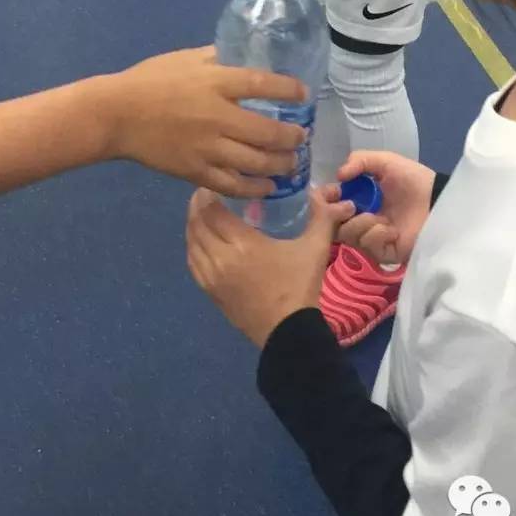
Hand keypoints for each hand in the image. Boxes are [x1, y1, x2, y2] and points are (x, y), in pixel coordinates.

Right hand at [104, 46, 306, 196]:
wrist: (117, 115)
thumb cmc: (150, 80)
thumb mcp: (185, 58)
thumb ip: (215, 56)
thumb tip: (242, 53)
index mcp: (216, 83)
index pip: (263, 84)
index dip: (289, 90)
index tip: (303, 94)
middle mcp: (218, 117)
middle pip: (268, 132)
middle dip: (292, 137)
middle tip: (301, 137)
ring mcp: (208, 148)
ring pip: (256, 162)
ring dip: (281, 163)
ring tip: (291, 162)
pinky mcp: (196, 171)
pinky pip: (234, 184)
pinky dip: (256, 187)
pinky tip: (268, 186)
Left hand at [186, 187, 337, 347]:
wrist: (289, 333)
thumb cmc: (299, 287)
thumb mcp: (314, 249)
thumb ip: (321, 217)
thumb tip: (324, 193)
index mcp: (242, 244)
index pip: (211, 209)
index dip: (209, 192)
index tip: (217, 182)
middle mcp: (220, 257)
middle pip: (197, 222)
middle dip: (199, 203)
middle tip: (210, 192)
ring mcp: (211, 276)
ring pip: (191, 241)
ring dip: (194, 223)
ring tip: (205, 212)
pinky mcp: (209, 291)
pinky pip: (192, 261)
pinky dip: (193, 245)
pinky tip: (203, 239)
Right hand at [333, 150, 436, 266]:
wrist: (436, 200)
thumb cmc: (412, 180)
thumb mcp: (386, 162)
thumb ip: (360, 160)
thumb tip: (338, 175)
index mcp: (361, 200)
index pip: (334, 207)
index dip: (329, 202)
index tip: (335, 193)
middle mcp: (363, 220)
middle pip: (336, 225)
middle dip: (341, 215)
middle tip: (354, 206)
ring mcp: (373, 238)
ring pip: (350, 236)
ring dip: (362, 224)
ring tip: (380, 218)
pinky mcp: (385, 253)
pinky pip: (369, 246)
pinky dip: (378, 235)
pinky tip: (392, 229)